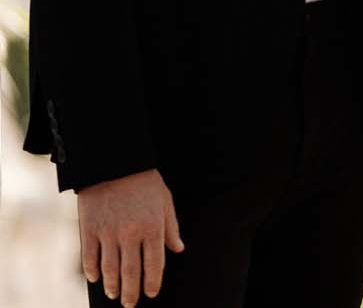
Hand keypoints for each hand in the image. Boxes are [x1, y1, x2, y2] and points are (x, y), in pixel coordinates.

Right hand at [77, 169, 184, 306]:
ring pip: (109, 269)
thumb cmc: (144, 182)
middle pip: (130, 272)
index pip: (155, 264)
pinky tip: (96, 279)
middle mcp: (130, 234)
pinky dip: (93, 271)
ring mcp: (108, 233)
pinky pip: (90, 257)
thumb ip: (171, 228)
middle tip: (130, 304)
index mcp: (152, 227)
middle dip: (131, 292)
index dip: (153, 282)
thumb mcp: (165, 201)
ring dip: (112, 285)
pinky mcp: (89, 229)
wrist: (113, 164)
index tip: (152, 293)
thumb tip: (178, 249)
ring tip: (114, 294)